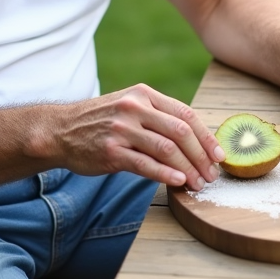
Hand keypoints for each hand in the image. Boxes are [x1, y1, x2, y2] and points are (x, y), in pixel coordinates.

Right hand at [54, 84, 225, 190]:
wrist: (60, 129)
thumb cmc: (101, 121)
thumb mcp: (130, 106)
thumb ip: (158, 116)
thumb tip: (196, 138)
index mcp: (144, 94)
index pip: (185, 114)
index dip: (207, 137)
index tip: (219, 155)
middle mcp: (134, 108)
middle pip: (180, 132)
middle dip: (201, 156)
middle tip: (211, 175)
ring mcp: (122, 129)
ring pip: (166, 150)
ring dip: (187, 169)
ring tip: (197, 183)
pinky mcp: (111, 151)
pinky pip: (145, 164)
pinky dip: (166, 175)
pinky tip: (178, 182)